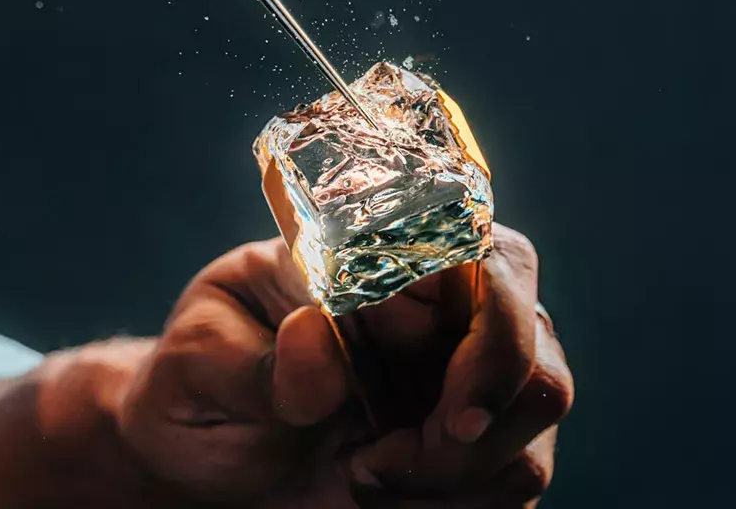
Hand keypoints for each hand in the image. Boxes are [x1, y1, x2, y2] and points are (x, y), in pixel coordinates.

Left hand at [116, 224, 573, 506]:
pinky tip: (383, 492)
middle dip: (482, 409)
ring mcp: (468, 370)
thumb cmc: (197, 388)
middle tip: (383, 460)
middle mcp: (434, 302)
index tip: (452, 408)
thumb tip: (315, 335)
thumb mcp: (195, 369)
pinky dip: (458, 499)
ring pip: (540, 408)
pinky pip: (519, 475)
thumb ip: (252, 362)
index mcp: (368, 254)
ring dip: (458, 466)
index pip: (476, 250)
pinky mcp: (480, 441)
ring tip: (363, 474)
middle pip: (533, 334)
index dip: (490, 323)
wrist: (199, 459)